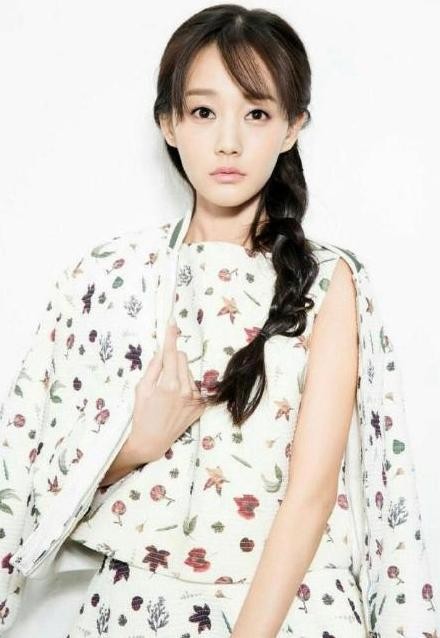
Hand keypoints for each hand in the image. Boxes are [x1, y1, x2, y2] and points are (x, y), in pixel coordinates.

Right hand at [129, 318, 206, 462]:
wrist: (152, 441)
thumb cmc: (142, 415)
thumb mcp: (141, 389)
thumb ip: (153, 368)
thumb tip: (160, 352)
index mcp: (169, 384)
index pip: (171, 353)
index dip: (170, 337)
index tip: (172, 323)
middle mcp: (186, 390)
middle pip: (183, 359)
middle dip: (173, 359)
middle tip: (162, 372)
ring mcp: (195, 399)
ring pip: (189, 372)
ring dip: (179, 374)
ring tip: (168, 391)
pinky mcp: (201, 406)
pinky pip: (195, 386)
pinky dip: (186, 387)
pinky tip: (176, 399)